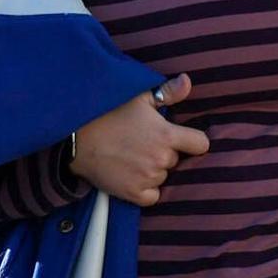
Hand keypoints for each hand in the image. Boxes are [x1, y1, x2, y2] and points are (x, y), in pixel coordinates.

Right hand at [66, 74, 207, 207]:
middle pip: (176, 160)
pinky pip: (151, 196)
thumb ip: (168, 92)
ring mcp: (147, 178)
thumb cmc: (109, 113)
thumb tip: (188, 81)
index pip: (200, 144)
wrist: (77, 138)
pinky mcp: (133, 193)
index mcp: (167, 135)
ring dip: (153, 170)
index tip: (182, 139)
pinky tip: (131, 174)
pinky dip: (145, 189)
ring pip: (163, 177)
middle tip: (143, 144)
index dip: (193, 141)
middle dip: (165, 153)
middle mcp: (161, 158)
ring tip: (132, 157)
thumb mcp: (139, 98)